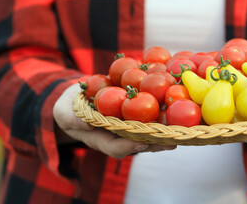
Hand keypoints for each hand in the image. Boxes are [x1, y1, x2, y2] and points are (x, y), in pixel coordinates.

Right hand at [53, 83, 175, 158]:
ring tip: (182, 130)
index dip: (130, 146)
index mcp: (101, 139)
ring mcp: (127, 127)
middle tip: (173, 140)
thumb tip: (85, 122)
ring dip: (164, 131)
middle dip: (156, 142)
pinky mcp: (133, 115)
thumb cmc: (69, 108)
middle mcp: (118, 136)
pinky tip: (174, 109)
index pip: (116, 147)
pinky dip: (161, 116)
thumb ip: (72, 118)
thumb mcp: (64, 111)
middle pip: (139, 143)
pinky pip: (148, 118)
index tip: (143, 141)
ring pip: (148, 133)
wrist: (78, 99)